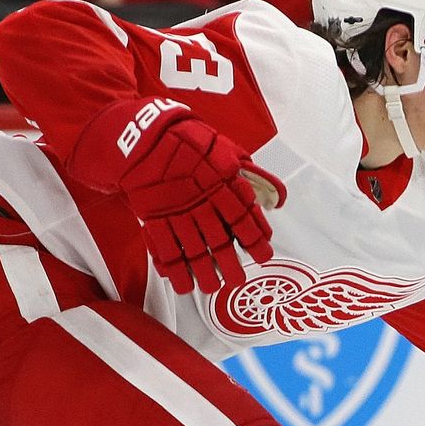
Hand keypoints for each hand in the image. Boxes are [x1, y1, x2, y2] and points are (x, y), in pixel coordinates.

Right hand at [68, 97, 283, 293]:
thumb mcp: (227, 151)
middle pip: (218, 239)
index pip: (243, 217)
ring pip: (192, 248)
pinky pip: (163, 247)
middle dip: (230, 264)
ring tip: (212, 288)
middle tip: (237, 281)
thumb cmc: (191, 142)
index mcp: (221, 183)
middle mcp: (200, 200)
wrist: (145, 137)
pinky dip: (173, 269)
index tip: (264, 256)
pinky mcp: (153, 216)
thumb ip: (252, 175)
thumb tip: (278, 199)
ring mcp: (175, 210)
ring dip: (203, 272)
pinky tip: (182, 284)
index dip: (255, 239)